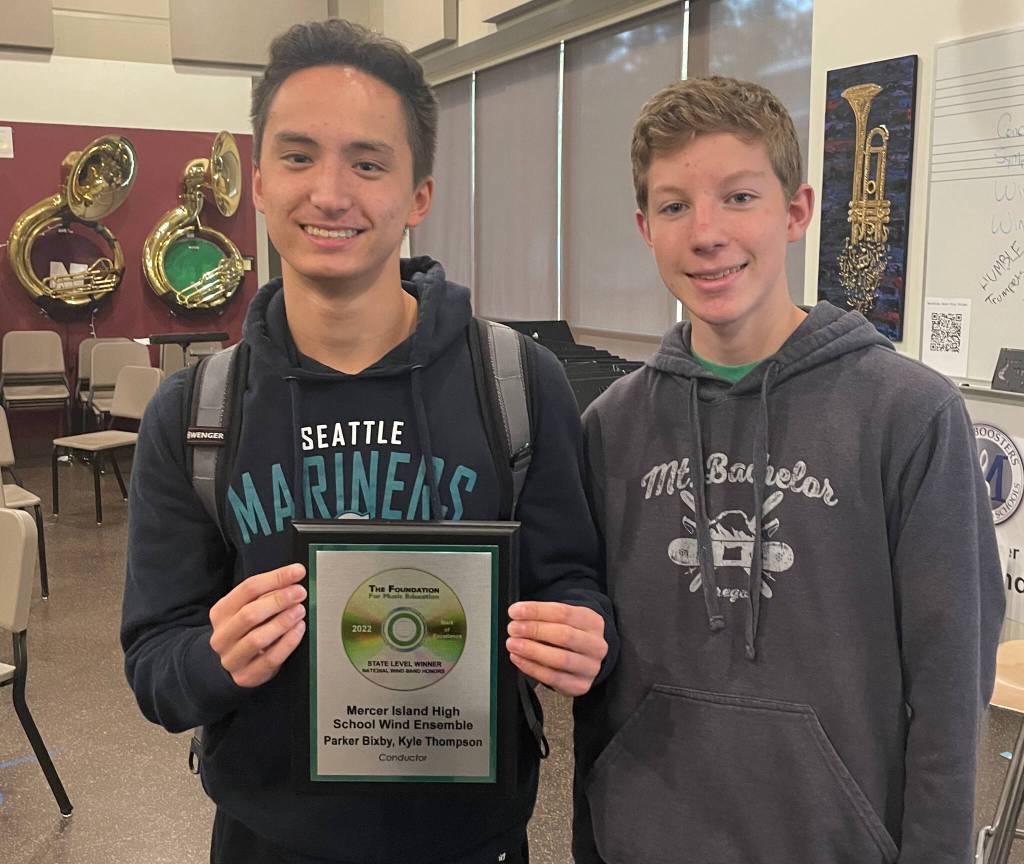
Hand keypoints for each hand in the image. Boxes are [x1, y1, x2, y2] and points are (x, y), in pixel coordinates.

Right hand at [209, 563, 306, 687]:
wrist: (232, 664)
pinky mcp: (246, 676)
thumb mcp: (248, 609)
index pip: (248, 589)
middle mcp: (222, 635)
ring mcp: (232, 658)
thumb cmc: (246, 631)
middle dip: (279, 600)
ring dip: (283, 622)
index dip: (276, 578)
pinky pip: (270, 659)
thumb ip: (266, 595)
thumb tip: (294, 577)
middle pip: (250, 614)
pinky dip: (288, 642)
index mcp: (221, 612)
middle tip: (300, 592)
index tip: (297, 572)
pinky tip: (299, 629)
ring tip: (300, 611)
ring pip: (257, 638)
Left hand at [505, 601, 606, 696]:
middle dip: (534, 630)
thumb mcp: (564, 620)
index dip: (537, 611)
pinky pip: (552, 678)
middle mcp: (596, 645)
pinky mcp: (580, 685)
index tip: (515, 611)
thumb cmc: (569, 635)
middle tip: (513, 628)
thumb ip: (544, 616)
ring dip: (531, 650)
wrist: (585, 660)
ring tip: (512, 643)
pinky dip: (531, 667)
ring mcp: (590, 667)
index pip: (564, 612)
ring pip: (559, 659)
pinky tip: (518, 658)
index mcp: (593, 622)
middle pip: (564, 635)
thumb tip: (518, 614)